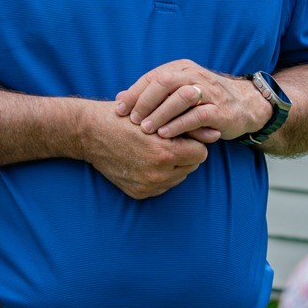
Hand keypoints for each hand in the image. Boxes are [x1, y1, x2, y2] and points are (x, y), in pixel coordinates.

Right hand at [77, 100, 209, 198]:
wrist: (89, 133)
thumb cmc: (125, 117)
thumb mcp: (157, 114)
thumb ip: (188, 125)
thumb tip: (217, 133)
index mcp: (164, 152)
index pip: (201, 153)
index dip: (193, 141)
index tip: (181, 133)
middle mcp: (158, 174)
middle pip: (191, 166)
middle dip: (185, 153)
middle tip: (169, 140)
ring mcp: (148, 186)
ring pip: (179, 177)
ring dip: (174, 165)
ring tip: (157, 149)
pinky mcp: (139, 193)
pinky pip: (163, 186)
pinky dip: (160, 174)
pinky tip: (146, 160)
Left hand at [114, 59, 272, 141]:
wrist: (244, 105)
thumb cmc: (203, 101)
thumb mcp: (177, 93)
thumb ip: (152, 94)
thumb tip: (118, 98)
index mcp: (181, 69)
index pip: (153, 77)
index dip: (134, 93)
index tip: (119, 110)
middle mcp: (194, 76)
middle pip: (165, 82)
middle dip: (145, 102)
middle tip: (133, 120)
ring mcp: (209, 91)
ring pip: (181, 97)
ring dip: (161, 113)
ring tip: (147, 129)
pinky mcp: (220, 109)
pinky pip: (197, 115)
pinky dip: (179, 125)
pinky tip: (166, 135)